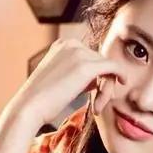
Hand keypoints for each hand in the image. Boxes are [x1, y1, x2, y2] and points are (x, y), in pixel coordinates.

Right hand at [12, 38, 126, 126]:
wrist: (28, 108)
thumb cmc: (42, 101)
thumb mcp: (60, 79)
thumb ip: (76, 74)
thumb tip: (95, 80)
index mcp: (63, 45)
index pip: (90, 57)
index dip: (96, 77)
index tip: (92, 96)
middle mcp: (71, 43)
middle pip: (100, 61)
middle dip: (103, 83)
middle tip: (97, 106)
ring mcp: (78, 53)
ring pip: (107, 67)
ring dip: (106, 88)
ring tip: (97, 107)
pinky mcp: (86, 66)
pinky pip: (114, 67)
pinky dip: (121, 74)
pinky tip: (124, 82)